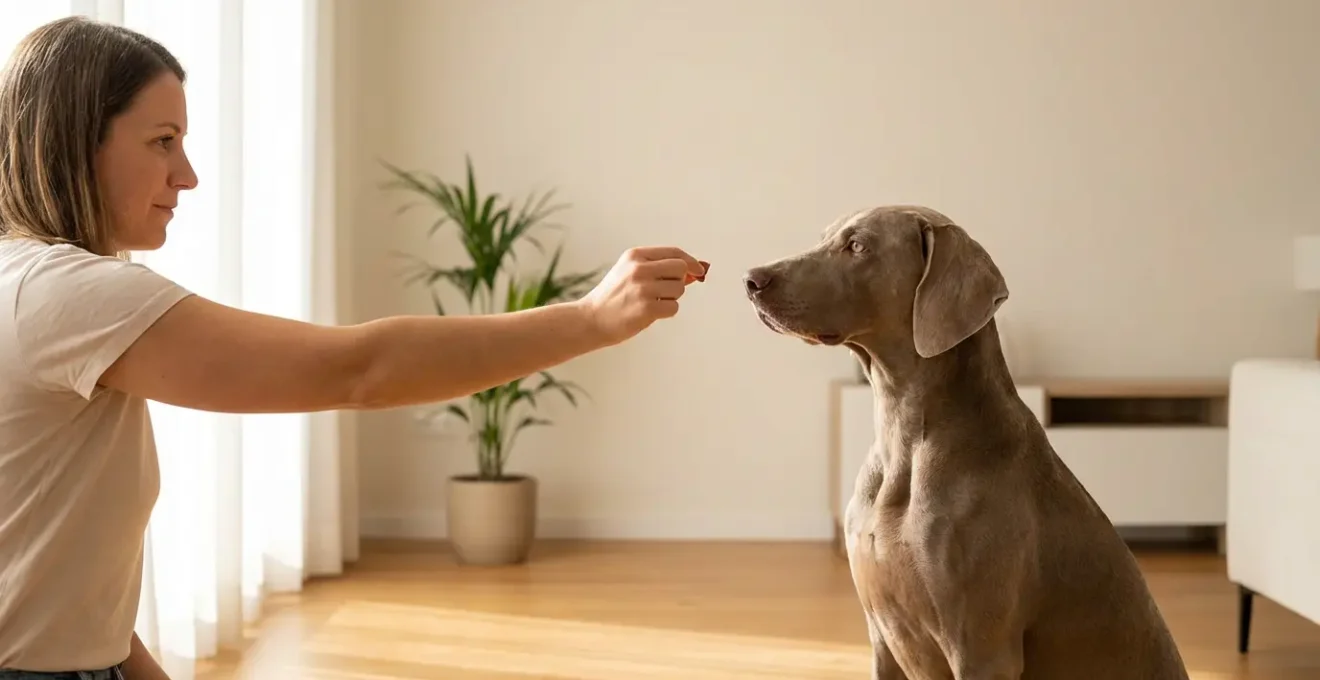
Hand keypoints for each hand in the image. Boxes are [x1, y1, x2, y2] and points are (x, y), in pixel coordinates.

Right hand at [577, 246, 707, 344]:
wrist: (591, 319)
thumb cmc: (614, 297)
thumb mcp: (629, 272)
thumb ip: (658, 268)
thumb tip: (694, 270)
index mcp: (635, 255)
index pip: (674, 252)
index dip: (690, 261)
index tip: (699, 270)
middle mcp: (639, 269)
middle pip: (680, 268)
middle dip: (679, 281)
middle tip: (664, 291)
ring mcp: (643, 289)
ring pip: (679, 289)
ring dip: (671, 298)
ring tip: (651, 303)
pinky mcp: (646, 309)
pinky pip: (674, 308)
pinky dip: (666, 312)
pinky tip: (649, 313)